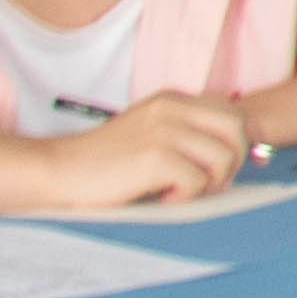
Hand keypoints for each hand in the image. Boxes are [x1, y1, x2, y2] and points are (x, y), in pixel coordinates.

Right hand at [40, 94, 255, 211]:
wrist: (59, 170)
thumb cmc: (105, 160)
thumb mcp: (149, 131)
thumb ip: (185, 132)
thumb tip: (236, 153)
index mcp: (172, 99)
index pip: (231, 112)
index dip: (232, 142)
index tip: (216, 166)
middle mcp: (172, 108)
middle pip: (237, 129)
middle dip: (233, 160)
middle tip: (210, 182)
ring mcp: (165, 131)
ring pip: (223, 156)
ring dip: (210, 181)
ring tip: (182, 190)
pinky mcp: (156, 157)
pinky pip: (197, 180)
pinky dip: (185, 196)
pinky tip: (162, 197)